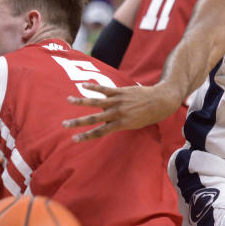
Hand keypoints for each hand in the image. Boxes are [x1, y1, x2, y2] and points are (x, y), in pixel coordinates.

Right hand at [61, 81, 182, 141]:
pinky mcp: (119, 91)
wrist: (160, 101)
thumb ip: (118, 124)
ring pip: (95, 102)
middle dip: (77, 122)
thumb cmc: (148, 116)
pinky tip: (83, 86)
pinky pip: (104, 89)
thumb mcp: (134, 125)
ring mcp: (117, 101)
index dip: (85, 136)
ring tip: (68, 100)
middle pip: (93, 119)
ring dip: (80, 102)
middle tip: (64, 125)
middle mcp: (117, 113)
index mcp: (120, 125)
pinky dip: (93, 87)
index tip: (74, 139)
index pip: (99, 132)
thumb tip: (106, 125)